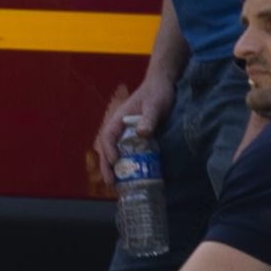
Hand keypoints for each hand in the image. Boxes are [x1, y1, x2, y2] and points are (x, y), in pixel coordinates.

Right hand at [92, 74, 171, 194]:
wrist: (164, 86)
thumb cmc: (157, 93)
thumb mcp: (154, 105)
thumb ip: (148, 119)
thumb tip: (142, 134)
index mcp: (118, 119)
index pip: (107, 137)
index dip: (108, 151)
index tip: (114, 162)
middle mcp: (119, 127)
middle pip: (107, 149)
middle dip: (106, 166)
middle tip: (111, 183)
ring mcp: (126, 133)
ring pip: (114, 152)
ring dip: (113, 168)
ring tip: (117, 185)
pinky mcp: (135, 137)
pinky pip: (126, 152)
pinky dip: (126, 164)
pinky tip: (132, 176)